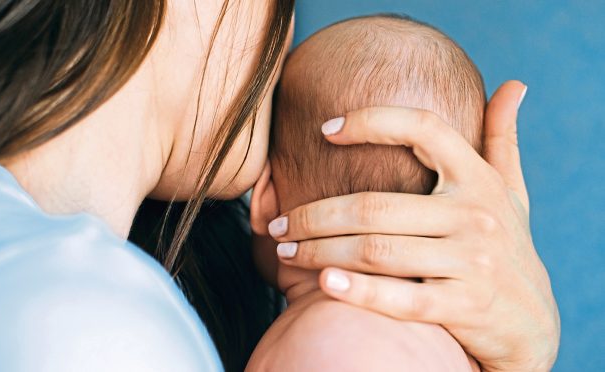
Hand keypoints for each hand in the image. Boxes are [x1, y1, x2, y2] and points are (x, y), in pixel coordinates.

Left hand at [267, 81, 559, 370]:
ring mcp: (471, 261)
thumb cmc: (506, 246)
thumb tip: (514, 84)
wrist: (531, 322)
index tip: (325, 129)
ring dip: (319, 251)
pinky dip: (357, 290)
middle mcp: (475, 214)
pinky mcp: (463, 306)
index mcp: (478, 178)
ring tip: (285, 251)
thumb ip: (503, 138)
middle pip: (374, 206)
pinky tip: (323, 283)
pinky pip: (399, 298)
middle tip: (279, 225)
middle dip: (314, 216)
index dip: (373, 121)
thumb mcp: (511, 190)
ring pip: (376, 250)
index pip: (423, 129)